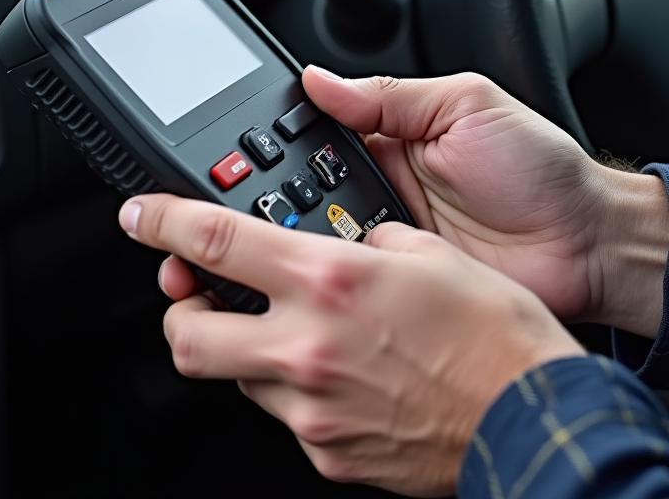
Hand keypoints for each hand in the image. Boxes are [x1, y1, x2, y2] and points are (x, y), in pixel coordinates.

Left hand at [120, 195, 583, 496]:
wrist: (529, 414)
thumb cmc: (493, 331)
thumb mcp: (429, 252)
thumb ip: (369, 241)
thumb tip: (347, 244)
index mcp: (330, 282)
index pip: (214, 245)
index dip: (162, 222)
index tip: (139, 215)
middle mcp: (309, 347)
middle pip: (189, 337)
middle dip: (179, 314)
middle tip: (196, 297)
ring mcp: (315, 409)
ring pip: (239, 379)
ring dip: (249, 350)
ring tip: (290, 332)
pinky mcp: (331, 453)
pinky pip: (289, 416)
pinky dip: (298, 389)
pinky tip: (339, 375)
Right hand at [300, 68, 668, 329]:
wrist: (589, 245)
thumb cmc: (542, 169)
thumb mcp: (467, 104)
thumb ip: (392, 93)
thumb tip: (321, 77)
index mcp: (394, 133)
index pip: (318, 129)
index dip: (284, 134)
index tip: (248, 144)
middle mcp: (384, 183)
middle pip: (307, 184)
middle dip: (280, 189)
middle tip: (266, 193)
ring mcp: (391, 236)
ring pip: (321, 233)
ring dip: (308, 231)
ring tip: (300, 227)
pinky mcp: (401, 282)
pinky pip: (354, 276)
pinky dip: (338, 273)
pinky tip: (327, 268)